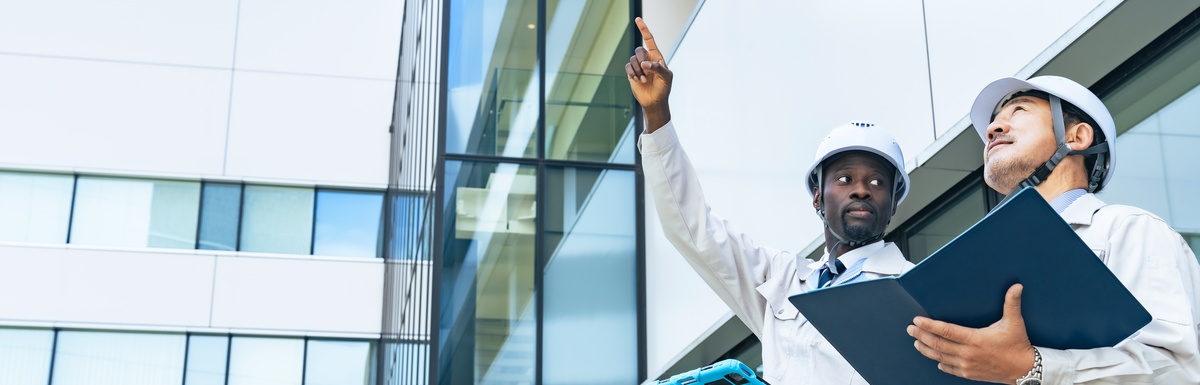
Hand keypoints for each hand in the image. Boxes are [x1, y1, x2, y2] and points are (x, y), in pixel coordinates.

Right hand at [625, 17, 671, 131]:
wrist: (655, 101)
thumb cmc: (663, 88)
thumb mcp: (666, 77)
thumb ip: (657, 68)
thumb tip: (645, 63)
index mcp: (656, 56)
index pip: (649, 39)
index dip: (643, 29)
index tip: (637, 19)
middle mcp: (646, 59)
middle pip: (639, 50)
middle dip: (641, 60)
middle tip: (646, 71)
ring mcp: (638, 66)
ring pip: (632, 59)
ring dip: (638, 70)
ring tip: (644, 80)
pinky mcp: (632, 73)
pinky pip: (628, 67)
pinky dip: (632, 73)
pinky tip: (638, 80)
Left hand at [907, 284, 1036, 383]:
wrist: (1025, 370)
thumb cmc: (1018, 346)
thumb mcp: (1015, 323)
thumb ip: (1012, 303)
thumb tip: (1016, 286)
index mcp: (975, 339)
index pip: (946, 331)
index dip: (929, 325)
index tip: (917, 320)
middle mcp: (967, 354)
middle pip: (937, 344)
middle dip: (921, 335)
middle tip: (911, 328)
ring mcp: (967, 365)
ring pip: (940, 357)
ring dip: (926, 349)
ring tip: (916, 342)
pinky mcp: (969, 374)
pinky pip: (949, 368)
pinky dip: (940, 362)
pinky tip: (935, 358)